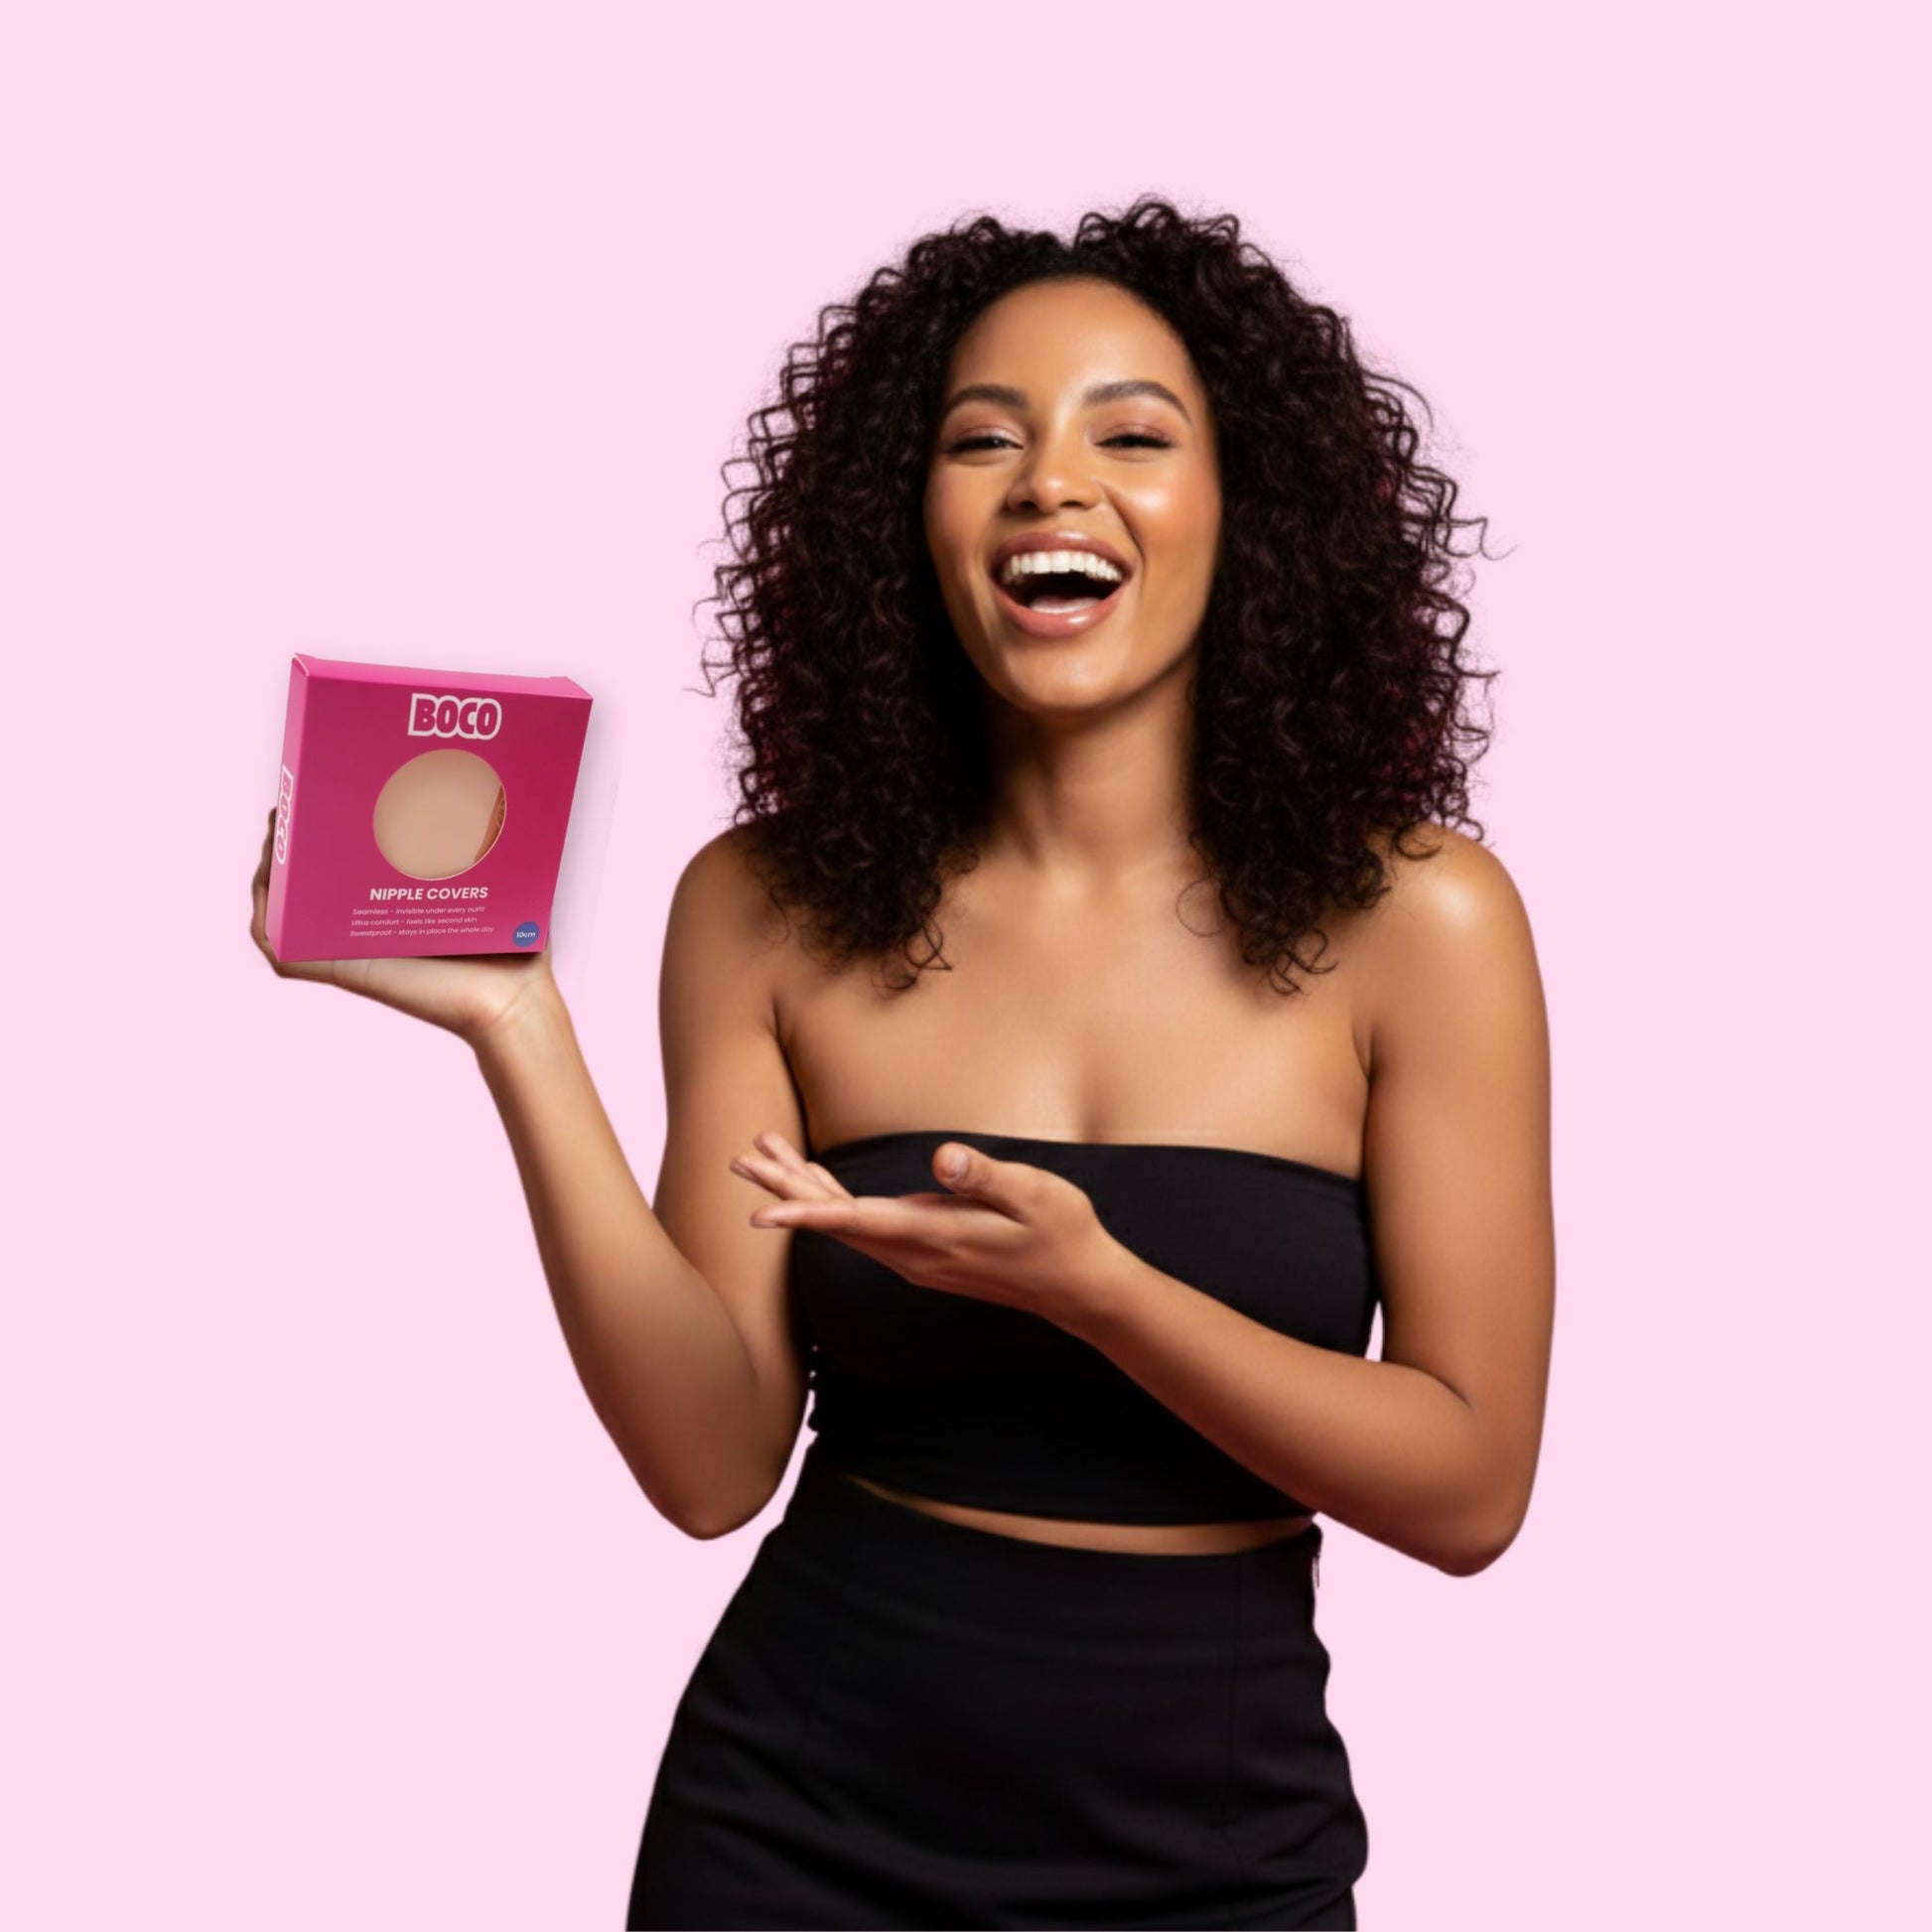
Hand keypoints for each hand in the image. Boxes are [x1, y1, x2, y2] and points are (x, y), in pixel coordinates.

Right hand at [249, 804, 560, 1045]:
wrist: (512, 996)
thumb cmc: (510, 946)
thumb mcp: (491, 879)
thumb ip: (481, 842)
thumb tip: (488, 779)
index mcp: (388, 901)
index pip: (342, 862)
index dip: (322, 827)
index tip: (319, 786)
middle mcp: (361, 923)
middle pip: (305, 879)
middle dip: (292, 834)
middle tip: (294, 797)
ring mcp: (346, 948)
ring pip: (282, 908)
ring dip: (270, 868)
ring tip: (277, 829)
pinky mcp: (341, 971)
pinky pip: (281, 947)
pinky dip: (265, 916)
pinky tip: (268, 882)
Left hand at [730, 1130, 1122, 1326]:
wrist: (1080, 1287)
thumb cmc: (1062, 1233)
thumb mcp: (1034, 1194)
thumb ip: (984, 1176)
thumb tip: (943, 1158)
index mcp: (935, 1236)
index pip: (858, 1222)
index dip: (807, 1213)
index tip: (760, 1214)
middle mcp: (915, 1255)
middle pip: (837, 1222)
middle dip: (786, 1190)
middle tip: (741, 1161)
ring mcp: (918, 1259)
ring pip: (846, 1225)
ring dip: (804, 1192)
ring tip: (766, 1157)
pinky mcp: (925, 1254)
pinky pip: (866, 1228)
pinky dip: (834, 1203)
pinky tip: (819, 1184)